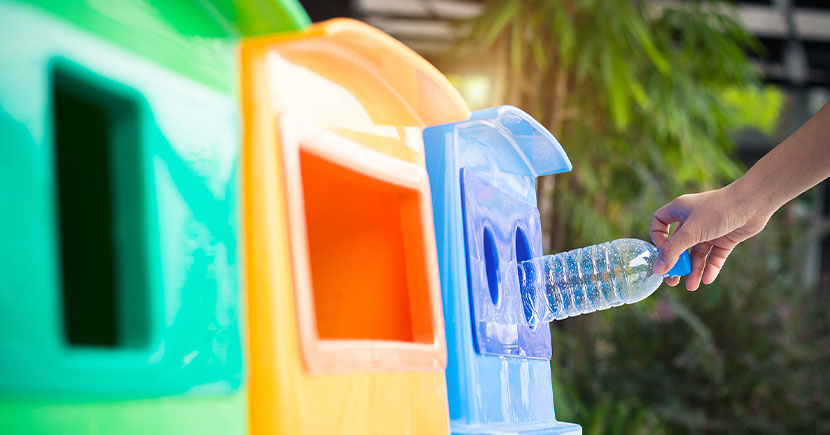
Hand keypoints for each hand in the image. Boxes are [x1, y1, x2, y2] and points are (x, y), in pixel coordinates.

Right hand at [650, 183, 771, 290]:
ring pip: (697, 254)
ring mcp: (709, 231)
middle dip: (676, 263)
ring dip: (694, 270)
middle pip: (678, 245)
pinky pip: (714, 256)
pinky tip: (708, 279)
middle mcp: (693, 220)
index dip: (658, 238)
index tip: (662, 251)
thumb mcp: (691, 232)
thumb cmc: (718, 210)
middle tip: (673, 281)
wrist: (753, 204)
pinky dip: (711, 267)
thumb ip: (673, 251)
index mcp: (680, 210)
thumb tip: (657, 269)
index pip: (660, 222)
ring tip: (692, 287)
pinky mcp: (725, 239)